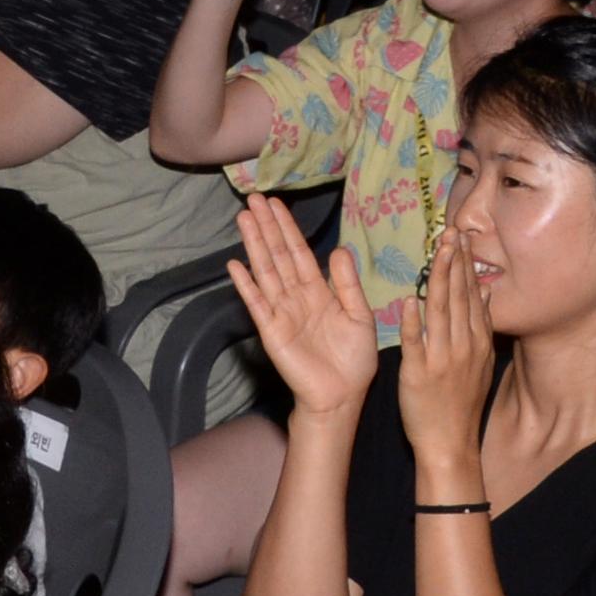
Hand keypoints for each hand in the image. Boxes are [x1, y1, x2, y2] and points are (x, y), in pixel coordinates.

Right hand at [222, 192, 379, 419]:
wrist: (342, 396)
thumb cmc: (354, 360)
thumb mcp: (360, 316)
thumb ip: (347, 284)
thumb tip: (339, 250)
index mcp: (318, 292)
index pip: (300, 253)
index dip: (288, 229)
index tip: (276, 204)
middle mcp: (296, 297)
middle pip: (279, 255)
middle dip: (267, 227)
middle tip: (254, 198)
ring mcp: (281, 313)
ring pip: (266, 271)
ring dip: (254, 245)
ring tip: (244, 218)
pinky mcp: (272, 331)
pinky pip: (257, 303)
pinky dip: (246, 285)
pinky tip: (235, 265)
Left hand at [395, 233, 498, 463]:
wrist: (450, 443)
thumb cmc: (461, 403)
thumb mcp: (480, 363)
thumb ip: (480, 326)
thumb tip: (485, 292)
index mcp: (476, 342)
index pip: (471, 295)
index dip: (466, 264)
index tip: (462, 238)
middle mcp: (462, 346)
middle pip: (458, 296)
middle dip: (454, 261)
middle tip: (451, 231)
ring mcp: (441, 359)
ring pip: (440, 312)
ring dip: (438, 279)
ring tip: (436, 251)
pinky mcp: (418, 373)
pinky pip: (415, 343)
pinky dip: (413, 322)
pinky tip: (409, 300)